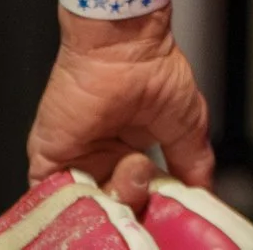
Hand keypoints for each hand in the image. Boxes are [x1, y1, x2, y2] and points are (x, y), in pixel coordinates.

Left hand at [27, 13, 212, 205]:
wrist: (122, 46)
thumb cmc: (154, 69)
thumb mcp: (188, 124)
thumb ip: (194, 163)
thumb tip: (203, 195)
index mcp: (130, 152)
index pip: (139, 196)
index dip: (152, 205)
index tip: (166, 206)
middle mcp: (102, 159)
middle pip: (116, 205)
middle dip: (135, 199)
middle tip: (146, 172)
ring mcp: (75, 162)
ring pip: (91, 205)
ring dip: (114, 196)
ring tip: (129, 165)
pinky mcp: (49, 162)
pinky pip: (56, 200)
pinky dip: (79, 202)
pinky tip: (100, 186)